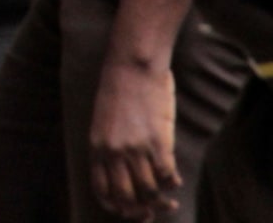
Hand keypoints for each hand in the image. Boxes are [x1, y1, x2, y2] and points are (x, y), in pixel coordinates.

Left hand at [89, 57, 180, 219]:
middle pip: (126, 198)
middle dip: (140, 211)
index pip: (102, 191)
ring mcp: (135, 148)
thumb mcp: (102, 121)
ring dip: (161, 201)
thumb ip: (109, 146)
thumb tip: (122, 172)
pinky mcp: (157, 141)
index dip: (116, 207)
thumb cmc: (118, 88)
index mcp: (96, 147)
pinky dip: (172, 182)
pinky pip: (166, 175)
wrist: (132, 64)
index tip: (128, 211)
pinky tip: (175, 180)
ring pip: (148, 191)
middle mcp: (113, 152)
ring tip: (169, 200)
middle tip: (152, 212)